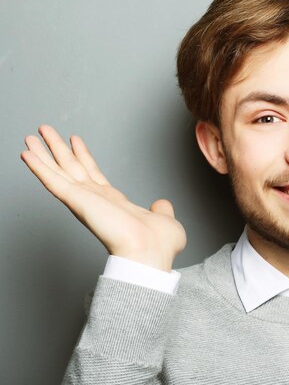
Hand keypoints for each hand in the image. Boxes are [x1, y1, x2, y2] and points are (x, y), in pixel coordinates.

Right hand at [20, 125, 186, 270]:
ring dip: (44, 153)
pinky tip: (27, 153)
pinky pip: (53, 182)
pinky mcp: (77, 201)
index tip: (76, 141)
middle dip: (59, 149)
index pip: (94, 176)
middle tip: (45, 130)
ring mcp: (85, 200)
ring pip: (59, 171)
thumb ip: (161, 210)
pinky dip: (39, 167)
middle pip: (72, 168)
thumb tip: (162, 205)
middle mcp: (97, 201)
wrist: (151, 254)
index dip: (84, 157)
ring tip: (31, 135)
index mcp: (115, 203)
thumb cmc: (159, 247)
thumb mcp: (164, 221)